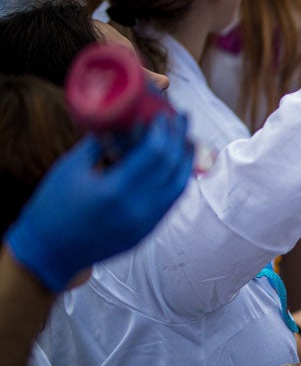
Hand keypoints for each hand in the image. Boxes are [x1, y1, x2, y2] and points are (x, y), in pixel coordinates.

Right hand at [5, 111, 191, 291]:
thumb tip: (120, 121)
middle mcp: (137, 208)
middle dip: (180, 137)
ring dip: (186, 159)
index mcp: (116, 190)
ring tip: (186, 137)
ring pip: (179, 186)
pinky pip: (171, 201)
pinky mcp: (147, 232)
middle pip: (172, 166)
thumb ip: (99, 143)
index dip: (163, 130)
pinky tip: (176, 165)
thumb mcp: (71, 167)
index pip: (154, 153)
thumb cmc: (52, 206)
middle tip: (182, 117)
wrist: (49, 252)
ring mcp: (146, 223)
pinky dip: (177, 179)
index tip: (164, 113)